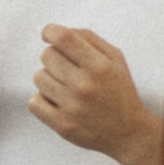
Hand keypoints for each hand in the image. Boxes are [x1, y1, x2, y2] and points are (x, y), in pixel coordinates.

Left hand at [27, 25, 162, 164]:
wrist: (129, 133)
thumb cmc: (119, 90)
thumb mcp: (115, 59)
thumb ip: (87, 39)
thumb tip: (54, 32)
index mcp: (99, 66)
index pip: (64, 38)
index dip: (50, 31)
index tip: (49, 35)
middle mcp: (85, 85)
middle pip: (46, 55)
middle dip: (54, 58)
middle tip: (67, 69)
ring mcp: (72, 107)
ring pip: (38, 77)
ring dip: (48, 79)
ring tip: (65, 88)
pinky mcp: (62, 125)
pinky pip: (34, 102)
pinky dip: (42, 100)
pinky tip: (58, 102)